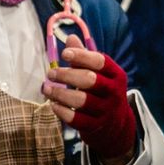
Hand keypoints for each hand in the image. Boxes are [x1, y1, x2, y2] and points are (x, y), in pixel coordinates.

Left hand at [45, 35, 136, 164]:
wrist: (115, 126)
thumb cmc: (102, 92)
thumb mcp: (100, 74)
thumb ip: (85, 57)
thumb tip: (71, 38)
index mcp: (116, 75)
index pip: (100, 61)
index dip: (81, 56)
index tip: (64, 54)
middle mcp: (114, 92)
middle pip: (90, 79)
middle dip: (67, 75)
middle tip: (51, 73)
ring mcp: (106, 111)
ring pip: (81, 100)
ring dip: (60, 94)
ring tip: (47, 90)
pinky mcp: (96, 126)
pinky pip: (76, 119)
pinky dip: (62, 111)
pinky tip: (54, 105)